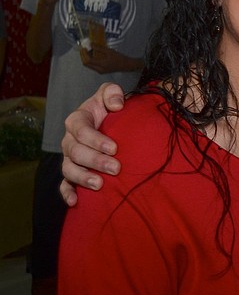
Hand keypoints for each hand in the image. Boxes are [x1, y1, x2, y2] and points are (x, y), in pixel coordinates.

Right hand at [59, 83, 124, 205]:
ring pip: (69, 169)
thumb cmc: (109, 109)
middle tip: (116, 168)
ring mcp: (69, 157)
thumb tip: (116, 105)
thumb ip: (111, 92)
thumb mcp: (109, 94)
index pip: (81, 130)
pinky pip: (65, 184)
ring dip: (83, 177)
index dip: (96, 139)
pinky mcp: (72, 172)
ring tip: (99, 184)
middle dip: (95, 161)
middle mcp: (70, 140)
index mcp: (77, 120)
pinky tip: (75, 202)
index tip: (115, 148)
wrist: (109, 123)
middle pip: (76, 152)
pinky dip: (68, 193)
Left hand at [80, 42, 130, 73]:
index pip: (87, 60)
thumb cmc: (119, 58)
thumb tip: (90, 44)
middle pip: (86, 64)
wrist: (126, 65)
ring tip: (88, 50)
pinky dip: (90, 59)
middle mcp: (99, 69)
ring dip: (86, 57)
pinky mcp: (101, 70)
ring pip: (89, 65)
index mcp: (101, 65)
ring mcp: (100, 71)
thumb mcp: (109, 51)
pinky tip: (93, 54)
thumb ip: (99, 48)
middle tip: (83, 49)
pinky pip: (92, 65)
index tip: (83, 47)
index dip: (83, 54)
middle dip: (83, 56)